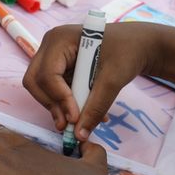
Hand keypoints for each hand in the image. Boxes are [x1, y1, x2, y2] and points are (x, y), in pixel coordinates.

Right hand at [22, 22, 157, 141]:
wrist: (138, 44)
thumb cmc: (128, 52)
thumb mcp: (114, 79)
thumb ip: (96, 106)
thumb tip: (80, 134)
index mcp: (60, 39)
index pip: (48, 74)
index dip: (59, 98)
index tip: (75, 119)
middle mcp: (49, 46)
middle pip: (35, 81)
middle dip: (51, 104)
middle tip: (68, 124)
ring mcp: (52, 56)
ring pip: (41, 88)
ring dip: (59, 107)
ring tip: (81, 120)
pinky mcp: (58, 67)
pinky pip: (53, 89)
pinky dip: (66, 103)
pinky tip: (85, 111)